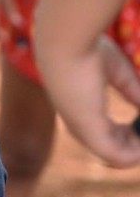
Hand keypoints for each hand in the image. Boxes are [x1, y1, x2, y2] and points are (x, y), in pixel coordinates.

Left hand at [49, 37, 139, 167]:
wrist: (64, 40)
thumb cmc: (85, 48)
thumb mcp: (116, 72)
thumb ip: (132, 91)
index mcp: (78, 107)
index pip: (103, 133)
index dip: (128, 135)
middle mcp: (76, 121)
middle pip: (111, 147)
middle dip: (136, 144)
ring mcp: (80, 127)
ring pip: (116, 155)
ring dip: (138, 149)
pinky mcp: (88, 129)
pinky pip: (117, 156)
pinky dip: (137, 153)